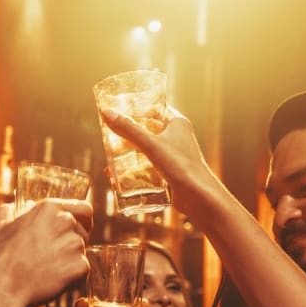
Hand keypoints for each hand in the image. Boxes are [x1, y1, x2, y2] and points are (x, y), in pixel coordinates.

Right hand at [0, 198, 90, 306]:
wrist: (4, 285)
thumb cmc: (1, 258)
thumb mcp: (0, 226)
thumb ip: (8, 212)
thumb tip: (10, 208)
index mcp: (49, 209)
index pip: (84, 209)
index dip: (84, 221)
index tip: (81, 229)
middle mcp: (65, 222)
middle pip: (83, 233)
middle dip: (71, 245)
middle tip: (53, 258)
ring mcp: (74, 244)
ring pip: (81, 253)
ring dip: (70, 261)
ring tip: (47, 270)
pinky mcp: (80, 266)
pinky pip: (82, 270)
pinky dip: (72, 278)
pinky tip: (53, 280)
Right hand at [99, 106, 217, 214]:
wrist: (198, 197)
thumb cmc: (180, 166)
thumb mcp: (150, 144)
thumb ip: (128, 129)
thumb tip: (106, 112)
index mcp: (177, 124)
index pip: (155, 109)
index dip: (137, 109)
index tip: (119, 112)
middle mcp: (177, 138)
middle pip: (147, 132)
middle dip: (128, 136)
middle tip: (109, 139)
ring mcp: (174, 156)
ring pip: (146, 152)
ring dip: (128, 157)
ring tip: (110, 164)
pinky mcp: (170, 173)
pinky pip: (149, 168)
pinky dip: (135, 172)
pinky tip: (120, 180)